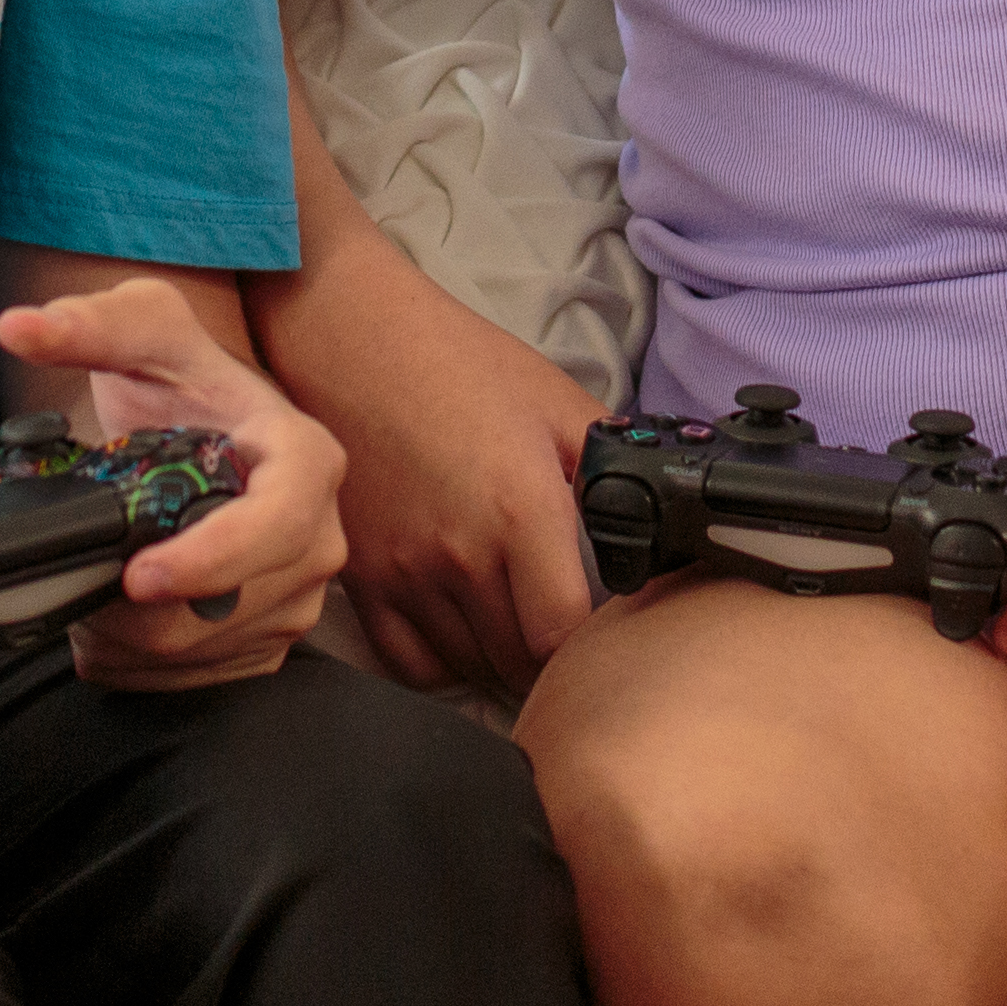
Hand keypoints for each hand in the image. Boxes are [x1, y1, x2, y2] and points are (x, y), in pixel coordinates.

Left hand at [0, 277, 348, 690]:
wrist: (203, 429)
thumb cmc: (180, 383)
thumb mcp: (141, 332)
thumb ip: (84, 324)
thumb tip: (20, 329)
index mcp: (307, 461)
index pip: (276, 526)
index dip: (210, 559)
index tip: (137, 575)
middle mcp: (318, 538)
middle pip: (228, 606)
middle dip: (140, 609)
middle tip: (79, 580)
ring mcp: (297, 599)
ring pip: (203, 650)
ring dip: (131, 636)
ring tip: (90, 585)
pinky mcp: (264, 643)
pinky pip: (193, 677)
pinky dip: (137, 661)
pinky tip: (111, 615)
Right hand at [251, 236, 598, 702]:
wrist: (351, 339)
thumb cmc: (455, 362)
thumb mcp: (554, 399)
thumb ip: (609, 462)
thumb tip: (654, 511)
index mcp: (521, 510)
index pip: (562, 633)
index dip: (590, 644)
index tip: (602, 630)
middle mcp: (461, 554)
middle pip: (517, 661)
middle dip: (550, 656)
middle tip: (563, 628)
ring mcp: (405, 572)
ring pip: (467, 666)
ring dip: (500, 658)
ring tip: (518, 628)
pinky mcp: (362, 577)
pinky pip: (410, 662)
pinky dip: (443, 664)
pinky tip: (465, 633)